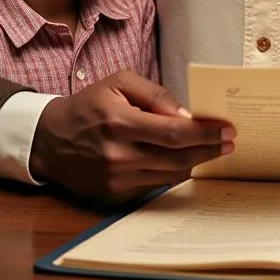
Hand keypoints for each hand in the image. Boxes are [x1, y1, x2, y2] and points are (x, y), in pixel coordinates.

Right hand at [29, 70, 234, 202]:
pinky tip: (184, 162)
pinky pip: (155, 187)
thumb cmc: (90, 105)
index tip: (227, 129)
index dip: (204, 132)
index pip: (173, 132)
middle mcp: (117, 155)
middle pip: (177, 158)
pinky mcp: (114, 197)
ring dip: (194, 162)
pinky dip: (173, 174)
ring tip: (210, 150)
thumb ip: (154, 94)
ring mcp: (115, 180)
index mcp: (119, 122)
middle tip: (228, 142)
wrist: (51, 139)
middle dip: (208, 149)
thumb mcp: (119, 83)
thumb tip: (186, 114)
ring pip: (170, 175)